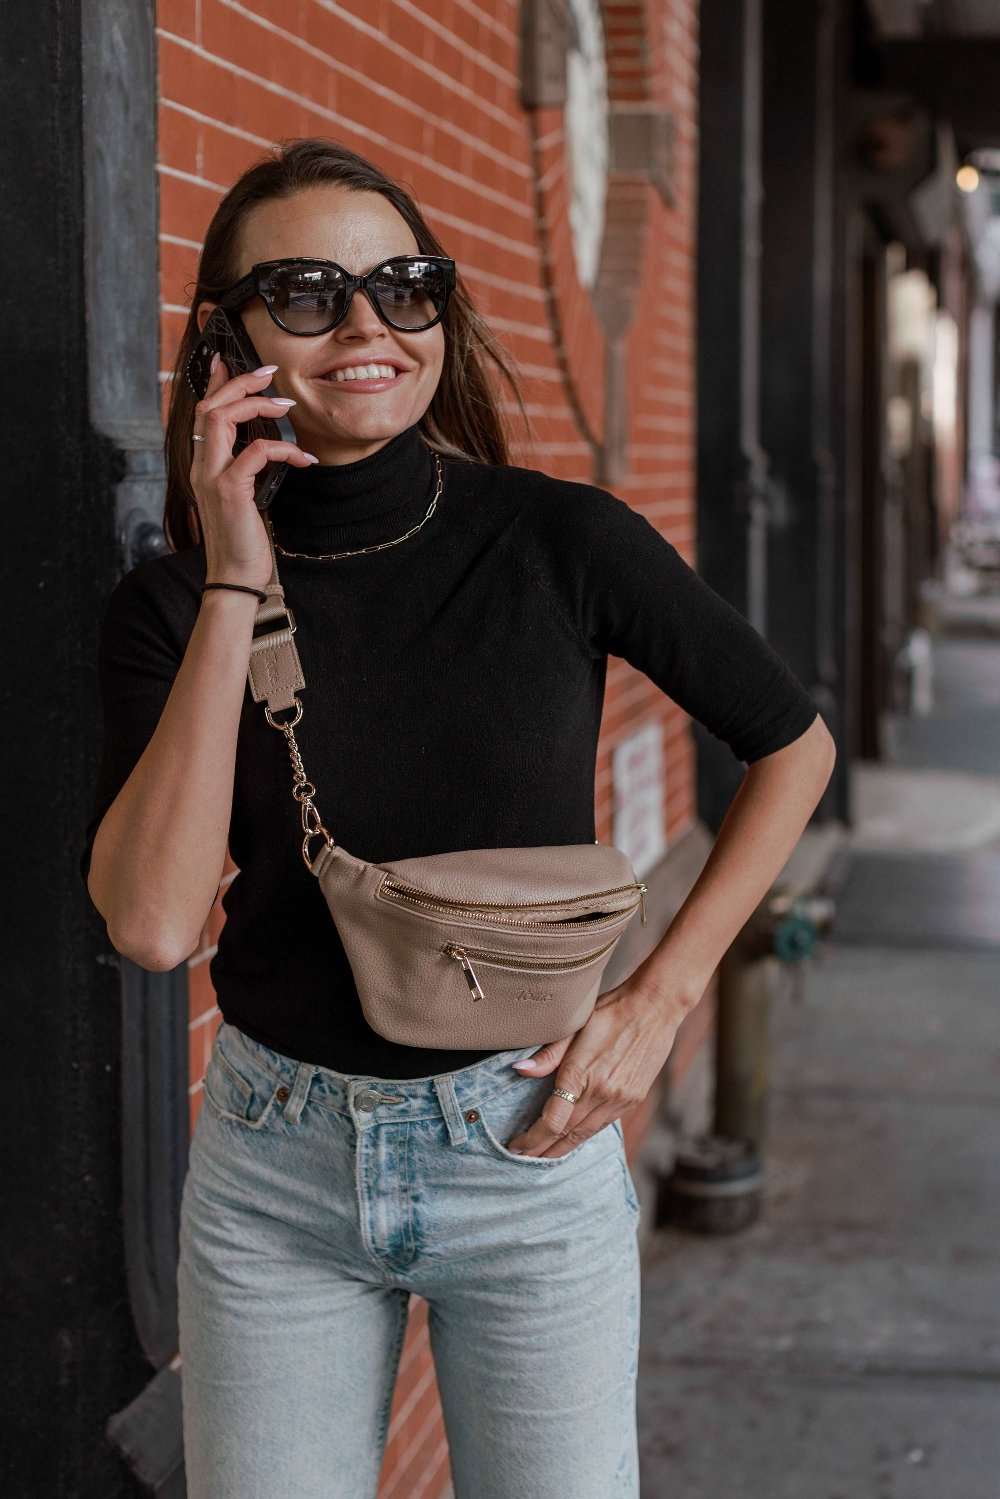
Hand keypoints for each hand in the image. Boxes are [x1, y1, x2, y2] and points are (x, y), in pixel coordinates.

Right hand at [191, 356, 319, 593]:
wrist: (236, 577)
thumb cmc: (243, 541)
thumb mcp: (244, 498)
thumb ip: (246, 471)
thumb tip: (263, 448)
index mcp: (204, 466)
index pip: (204, 414)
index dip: (218, 384)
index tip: (232, 362)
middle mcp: (202, 467)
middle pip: (210, 407)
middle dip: (240, 383)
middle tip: (268, 372)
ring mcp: (212, 477)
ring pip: (221, 419)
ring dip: (257, 405)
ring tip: (286, 407)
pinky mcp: (230, 490)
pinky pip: (256, 452)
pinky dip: (282, 448)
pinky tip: (303, 459)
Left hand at [504, 964, 701, 1157]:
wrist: (655, 1007)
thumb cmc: (612, 1010)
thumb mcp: (574, 1026)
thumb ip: (547, 1054)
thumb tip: (519, 1070)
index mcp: (583, 1075)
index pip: (552, 1121)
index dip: (532, 1139)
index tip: (516, 1146)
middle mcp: (602, 1093)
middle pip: (567, 1135)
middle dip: (543, 1150)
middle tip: (523, 1159)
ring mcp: (620, 1099)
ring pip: (586, 1134)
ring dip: (563, 1148)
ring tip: (544, 1155)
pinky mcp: (633, 1099)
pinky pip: (604, 1125)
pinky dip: (584, 1135)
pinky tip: (573, 1137)